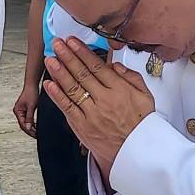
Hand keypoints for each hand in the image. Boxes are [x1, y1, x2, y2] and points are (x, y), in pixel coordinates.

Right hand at [14, 78, 40, 135]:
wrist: (33, 84)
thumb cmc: (31, 92)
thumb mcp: (31, 106)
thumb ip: (29, 118)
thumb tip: (29, 128)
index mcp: (17, 111)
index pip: (23, 124)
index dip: (29, 131)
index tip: (35, 135)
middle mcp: (18, 111)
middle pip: (23, 124)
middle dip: (30, 130)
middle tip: (37, 136)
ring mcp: (21, 110)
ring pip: (26, 122)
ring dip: (31, 127)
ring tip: (37, 132)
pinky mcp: (25, 109)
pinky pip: (28, 119)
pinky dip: (32, 123)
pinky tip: (36, 126)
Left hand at [42, 37, 153, 176]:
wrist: (135, 152)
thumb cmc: (140, 124)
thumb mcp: (145, 96)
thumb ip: (131, 77)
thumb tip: (114, 65)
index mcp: (120, 90)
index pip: (97, 67)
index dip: (82, 52)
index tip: (73, 41)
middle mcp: (105, 100)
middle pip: (82, 74)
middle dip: (68, 57)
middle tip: (57, 44)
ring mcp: (92, 113)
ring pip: (73, 89)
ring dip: (59, 73)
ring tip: (50, 59)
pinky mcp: (82, 126)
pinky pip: (68, 108)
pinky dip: (57, 95)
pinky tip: (49, 84)